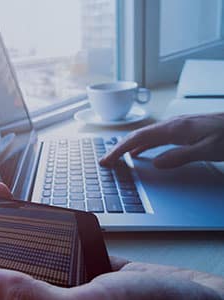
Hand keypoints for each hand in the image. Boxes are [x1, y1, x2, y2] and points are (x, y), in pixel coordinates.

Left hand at [0, 183, 223, 298]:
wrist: (196, 296)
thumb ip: (35, 297)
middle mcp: (49, 297)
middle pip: (6, 262)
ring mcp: (66, 279)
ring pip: (29, 246)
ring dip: (11, 220)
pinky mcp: (82, 264)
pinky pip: (55, 238)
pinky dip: (42, 219)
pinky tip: (28, 206)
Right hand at [100, 113, 223, 167]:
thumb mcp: (208, 149)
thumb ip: (180, 156)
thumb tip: (155, 163)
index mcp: (174, 129)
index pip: (138, 139)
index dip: (120, 150)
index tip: (107, 160)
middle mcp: (171, 124)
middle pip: (137, 136)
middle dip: (119, 148)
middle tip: (106, 161)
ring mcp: (176, 125)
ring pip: (145, 135)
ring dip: (129, 146)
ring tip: (118, 157)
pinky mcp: (182, 129)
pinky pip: (154, 137)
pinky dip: (142, 145)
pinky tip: (142, 153)